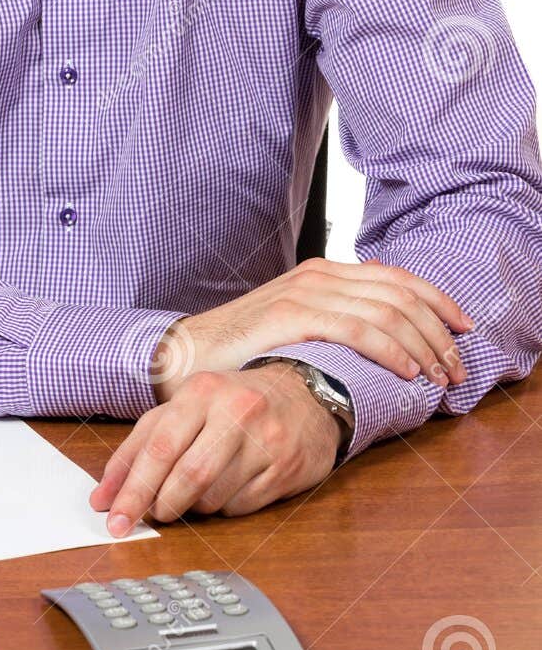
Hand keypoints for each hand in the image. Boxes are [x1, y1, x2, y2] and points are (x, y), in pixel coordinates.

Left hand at [90, 362, 341, 527]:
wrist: (304, 396)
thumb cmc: (231, 404)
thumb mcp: (185, 408)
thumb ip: (141, 445)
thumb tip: (104, 495)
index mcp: (200, 392)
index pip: (158, 448)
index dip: (131, 489)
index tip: (112, 517)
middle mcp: (235, 411)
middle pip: (186, 476)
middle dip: (159, 506)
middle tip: (146, 519)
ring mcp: (265, 441)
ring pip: (212, 497)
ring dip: (193, 506)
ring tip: (195, 490)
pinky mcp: (286, 468)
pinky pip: (241, 506)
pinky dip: (224, 506)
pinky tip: (229, 487)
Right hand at [149, 257, 472, 401]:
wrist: (186, 355)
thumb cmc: (242, 349)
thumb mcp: (295, 323)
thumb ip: (335, 316)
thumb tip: (383, 324)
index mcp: (323, 273)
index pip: (398, 278)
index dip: (439, 302)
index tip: (463, 331)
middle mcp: (318, 275)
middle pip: (401, 294)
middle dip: (439, 332)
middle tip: (457, 367)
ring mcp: (305, 292)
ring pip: (388, 312)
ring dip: (424, 347)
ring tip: (440, 377)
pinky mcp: (292, 316)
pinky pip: (359, 329)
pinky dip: (392, 350)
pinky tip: (407, 372)